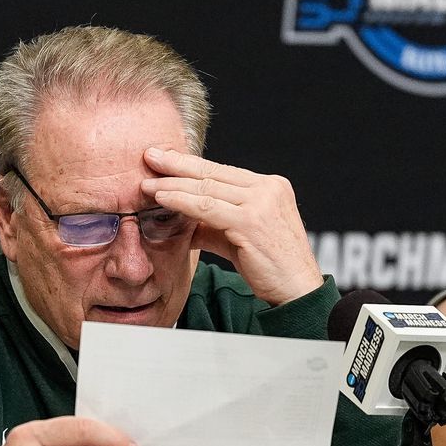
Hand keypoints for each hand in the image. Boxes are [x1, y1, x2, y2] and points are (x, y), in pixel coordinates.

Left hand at [141, 147, 323, 305]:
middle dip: (178, 164)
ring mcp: (261, 202)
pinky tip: (162, 198)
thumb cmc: (272, 266)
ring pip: (207, 187)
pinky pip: (206, 207)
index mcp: (270, 186)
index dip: (192, 164)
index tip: (167, 159)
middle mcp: (268, 188)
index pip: (223, 170)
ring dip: (173, 184)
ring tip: (148, 183)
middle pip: (213, 172)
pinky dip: (181, 201)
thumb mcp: (240, 236)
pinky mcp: (251, 221)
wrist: (298, 290)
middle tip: (151, 156)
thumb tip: (181, 217)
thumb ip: (214, 223)